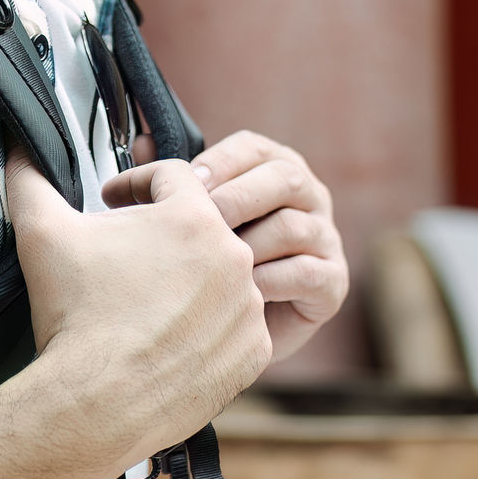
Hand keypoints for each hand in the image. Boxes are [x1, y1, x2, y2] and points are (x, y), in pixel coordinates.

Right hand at [5, 154, 270, 455]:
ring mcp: (249, 307)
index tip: (114, 202)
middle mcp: (235, 256)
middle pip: (201, 228)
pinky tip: (173, 337)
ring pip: (222, 277)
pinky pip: (236, 326)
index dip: (136, 184)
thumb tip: (21, 147)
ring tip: (148, 302)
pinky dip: (210, 327)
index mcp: (193, 217)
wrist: (96, 405)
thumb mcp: (41, 233)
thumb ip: (31, 178)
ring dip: (191, 281)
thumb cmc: (73, 316)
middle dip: (163, 236)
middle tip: (127, 257)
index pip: (172, 176)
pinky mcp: (254, 351)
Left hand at [193, 132, 348, 364]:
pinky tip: (235, 295)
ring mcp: (325, 238)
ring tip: (211, 267)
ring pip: (293, 227)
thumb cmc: (212, 266)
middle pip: (284, 178)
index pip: (254, 148)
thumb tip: (145, 145)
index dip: (220, 162)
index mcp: (273, 169)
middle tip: (198, 226)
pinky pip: (306, 273)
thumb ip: (171, 181)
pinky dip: (267, 283)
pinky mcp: (333, 282)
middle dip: (235, 199)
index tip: (188, 184)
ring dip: (247, 246)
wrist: (230, 334)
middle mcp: (309, 197)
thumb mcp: (189, 220)